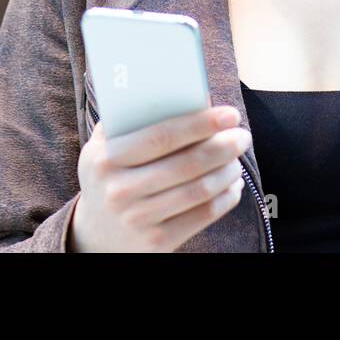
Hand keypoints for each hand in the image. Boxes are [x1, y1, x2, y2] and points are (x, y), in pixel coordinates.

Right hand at [67, 105, 249, 251]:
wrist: (97, 235)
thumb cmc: (110, 176)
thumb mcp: (106, 147)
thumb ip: (135, 118)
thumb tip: (193, 97)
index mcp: (106, 159)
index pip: (161, 136)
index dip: (200, 123)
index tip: (229, 114)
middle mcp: (119, 190)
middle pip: (187, 164)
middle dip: (223, 146)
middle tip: (242, 136)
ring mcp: (137, 219)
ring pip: (199, 190)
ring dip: (227, 171)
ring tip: (237, 159)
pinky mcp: (156, 242)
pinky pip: (202, 215)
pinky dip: (225, 198)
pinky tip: (232, 186)